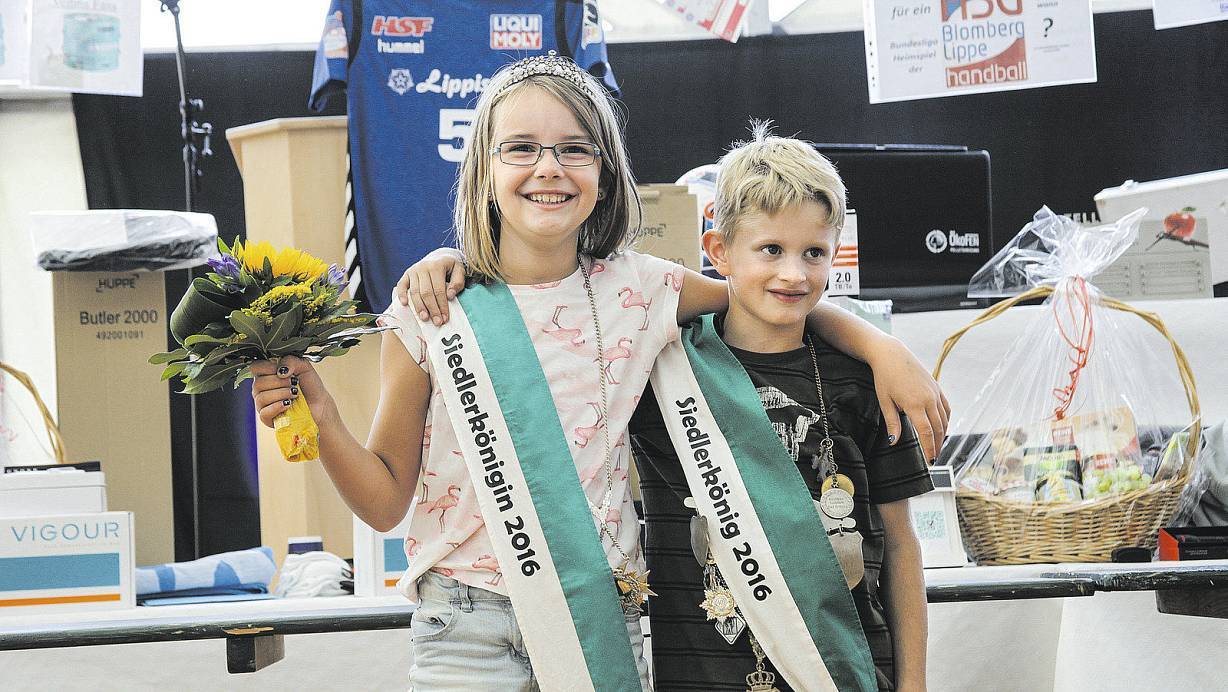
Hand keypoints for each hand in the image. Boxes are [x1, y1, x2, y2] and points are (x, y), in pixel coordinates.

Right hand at [249, 356, 331, 427]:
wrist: (320, 404)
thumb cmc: (310, 386)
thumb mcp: (303, 366)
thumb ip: (290, 361)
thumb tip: (280, 370)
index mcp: (266, 374)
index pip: (255, 367)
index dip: (268, 367)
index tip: (284, 371)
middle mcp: (261, 389)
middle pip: (258, 383)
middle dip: (279, 382)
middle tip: (294, 383)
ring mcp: (263, 404)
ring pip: (262, 397)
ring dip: (281, 394)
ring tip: (294, 394)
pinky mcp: (267, 419)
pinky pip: (264, 413)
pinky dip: (277, 407)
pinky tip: (288, 404)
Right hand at [395, 248, 465, 324]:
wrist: (439, 256)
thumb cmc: (450, 267)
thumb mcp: (459, 270)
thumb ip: (458, 282)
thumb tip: (450, 295)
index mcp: (437, 266)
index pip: (439, 290)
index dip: (442, 305)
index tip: (445, 318)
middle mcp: (423, 267)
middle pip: (426, 293)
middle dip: (432, 309)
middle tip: (437, 322)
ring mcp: (413, 270)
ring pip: (414, 292)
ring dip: (419, 307)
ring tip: (424, 318)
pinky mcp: (406, 274)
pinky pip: (401, 285)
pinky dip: (401, 294)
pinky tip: (405, 304)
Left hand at [868, 338, 949, 461]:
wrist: (891, 354)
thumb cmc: (884, 377)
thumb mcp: (885, 401)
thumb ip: (892, 423)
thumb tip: (894, 443)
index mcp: (915, 404)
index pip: (926, 433)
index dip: (929, 449)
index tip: (929, 462)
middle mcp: (929, 399)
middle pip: (938, 429)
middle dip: (937, 446)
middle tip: (934, 459)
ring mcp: (935, 392)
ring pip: (944, 419)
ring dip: (943, 435)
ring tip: (937, 447)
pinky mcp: (937, 387)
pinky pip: (946, 408)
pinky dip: (946, 420)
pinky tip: (942, 428)